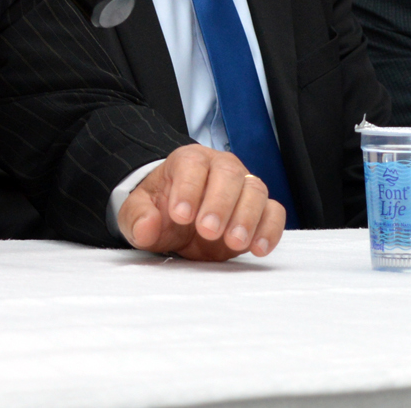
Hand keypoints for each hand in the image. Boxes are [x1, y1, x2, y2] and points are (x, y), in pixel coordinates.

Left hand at [118, 144, 286, 260]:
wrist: (178, 217)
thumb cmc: (160, 209)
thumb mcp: (137, 212)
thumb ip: (137, 218)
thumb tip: (146, 226)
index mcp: (189, 161)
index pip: (193, 165)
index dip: (188, 188)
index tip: (180, 215)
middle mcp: (221, 167)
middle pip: (230, 174)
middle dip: (220, 203)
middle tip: (208, 230)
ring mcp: (243, 187)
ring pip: (255, 190)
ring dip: (247, 217)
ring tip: (234, 242)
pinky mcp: (258, 210)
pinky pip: (274, 212)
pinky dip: (270, 229)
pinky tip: (258, 248)